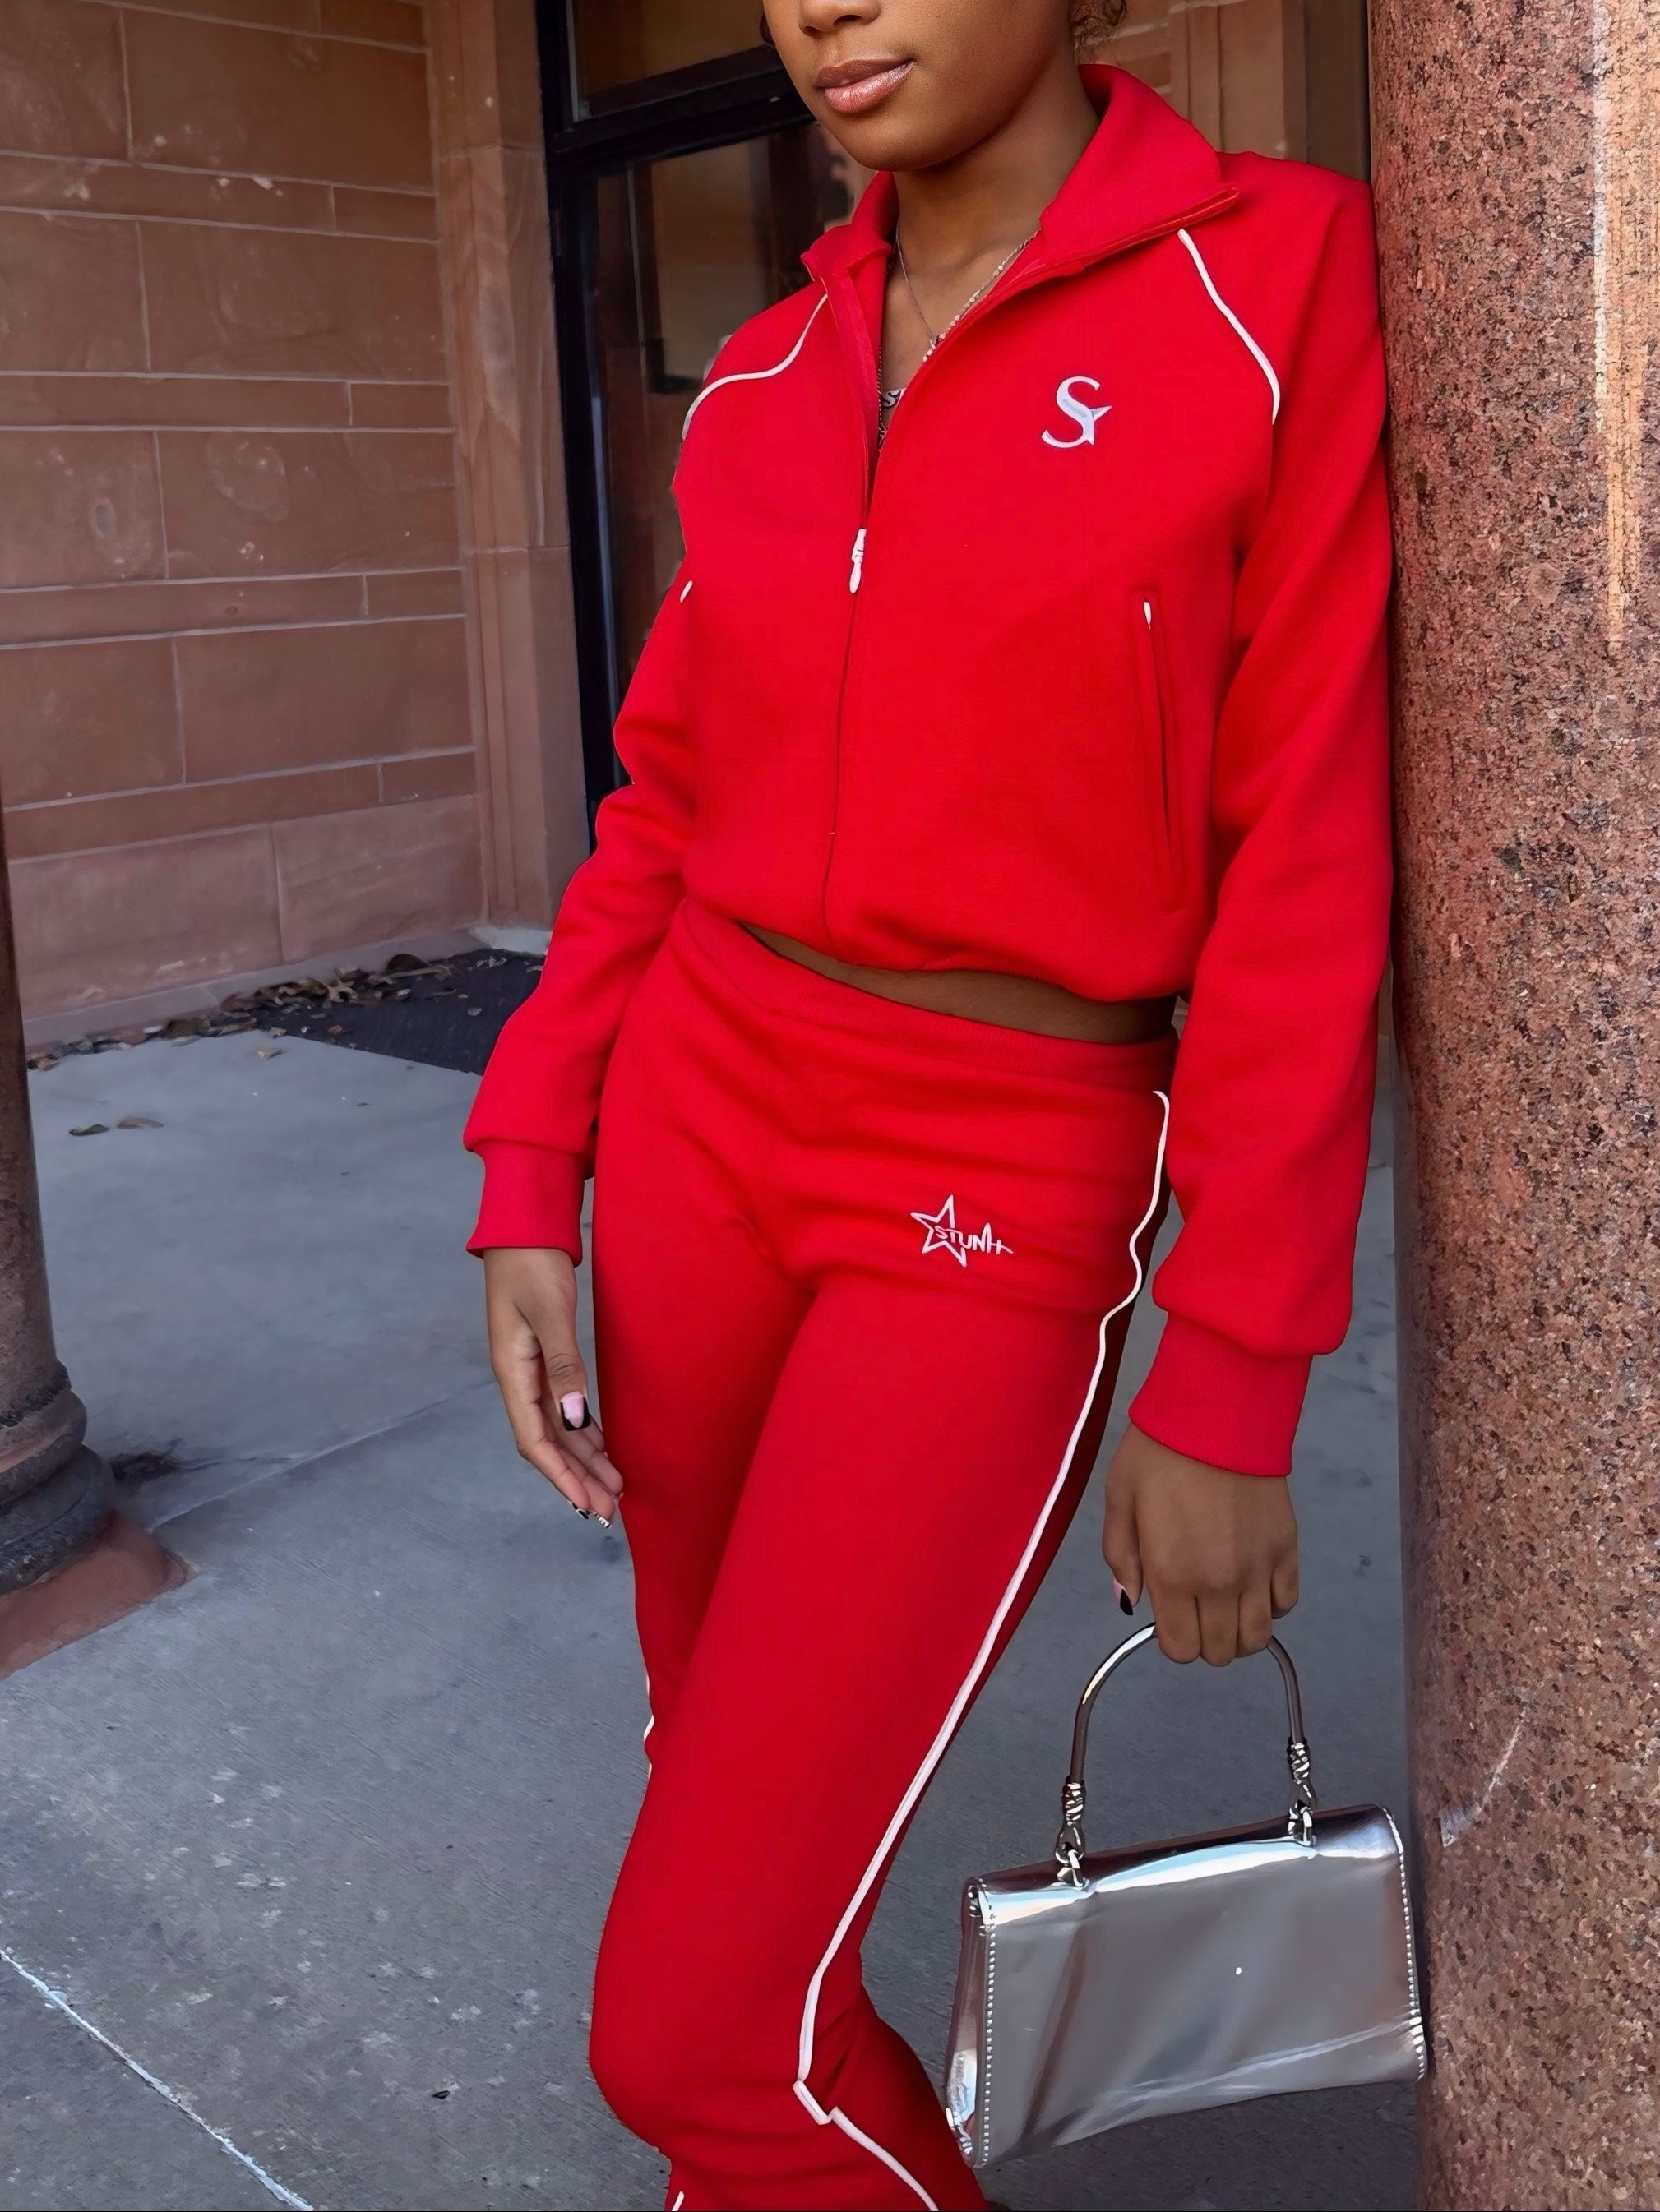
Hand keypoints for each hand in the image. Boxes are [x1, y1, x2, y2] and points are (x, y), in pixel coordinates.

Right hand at [483, 1247, 622, 1524]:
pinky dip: (583, 1430)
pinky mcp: (545, 1358)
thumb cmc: (532, 1264)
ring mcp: (530, 1370)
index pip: (534, 1440)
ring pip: (558, 1428)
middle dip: (577, 1478)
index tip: (584, 1504)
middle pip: (548, 1442)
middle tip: (609, 1510)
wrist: (523, 1228)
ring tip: (613, 1488)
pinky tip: (602, 1445)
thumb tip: (574, 1419)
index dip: (559, 1476)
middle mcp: (519, 1379)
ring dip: (583, 1459)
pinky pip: (563, 1407)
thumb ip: (563, 1365)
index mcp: (512, 1372)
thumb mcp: (550, 1312)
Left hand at [1102, 1424, 1297, 1666]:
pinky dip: (1271, 1604)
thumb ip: (1120, 1555)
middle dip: (1203, 1638)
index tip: (1168, 1609)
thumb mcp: (1119, 1497)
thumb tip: (1130, 1601)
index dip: (1171, 1638)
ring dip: (1239, 1630)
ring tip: (1226, 1601)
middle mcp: (1219, 1583)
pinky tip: (1254, 1582)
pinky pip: (1288, 1602)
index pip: (1179, 1648)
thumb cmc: (1159, 1451)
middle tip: (1194, 1603)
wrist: (1218, 1412)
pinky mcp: (1288, 1548)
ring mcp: (1258, 1569)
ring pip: (1258, 1637)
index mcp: (1172, 1574)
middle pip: (1220, 1651)